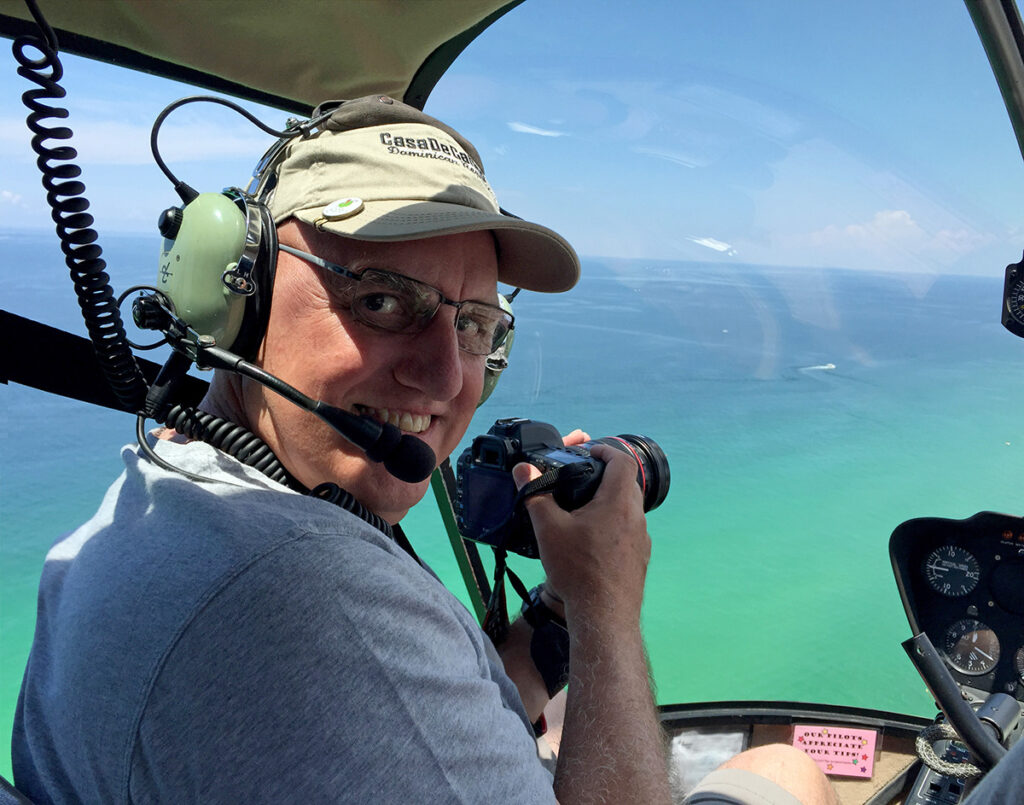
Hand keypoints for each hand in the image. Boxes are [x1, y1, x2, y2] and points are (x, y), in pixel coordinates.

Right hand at [512, 445, 650, 628]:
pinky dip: (613, 526)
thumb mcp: (549, 529)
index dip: (605, 450)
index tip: (587, 452)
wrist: (604, 616)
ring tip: (582, 512)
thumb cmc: (578, 570)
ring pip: (628, 509)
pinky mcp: (640, 558)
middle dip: (604, 476)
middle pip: (626, 483)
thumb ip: (536, 494)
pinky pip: (628, 531)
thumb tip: (524, 469)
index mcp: (618, 502)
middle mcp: (636, 517)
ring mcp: (642, 539)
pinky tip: (591, 542)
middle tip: (579, 480)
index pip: (622, 461)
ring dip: (609, 503)